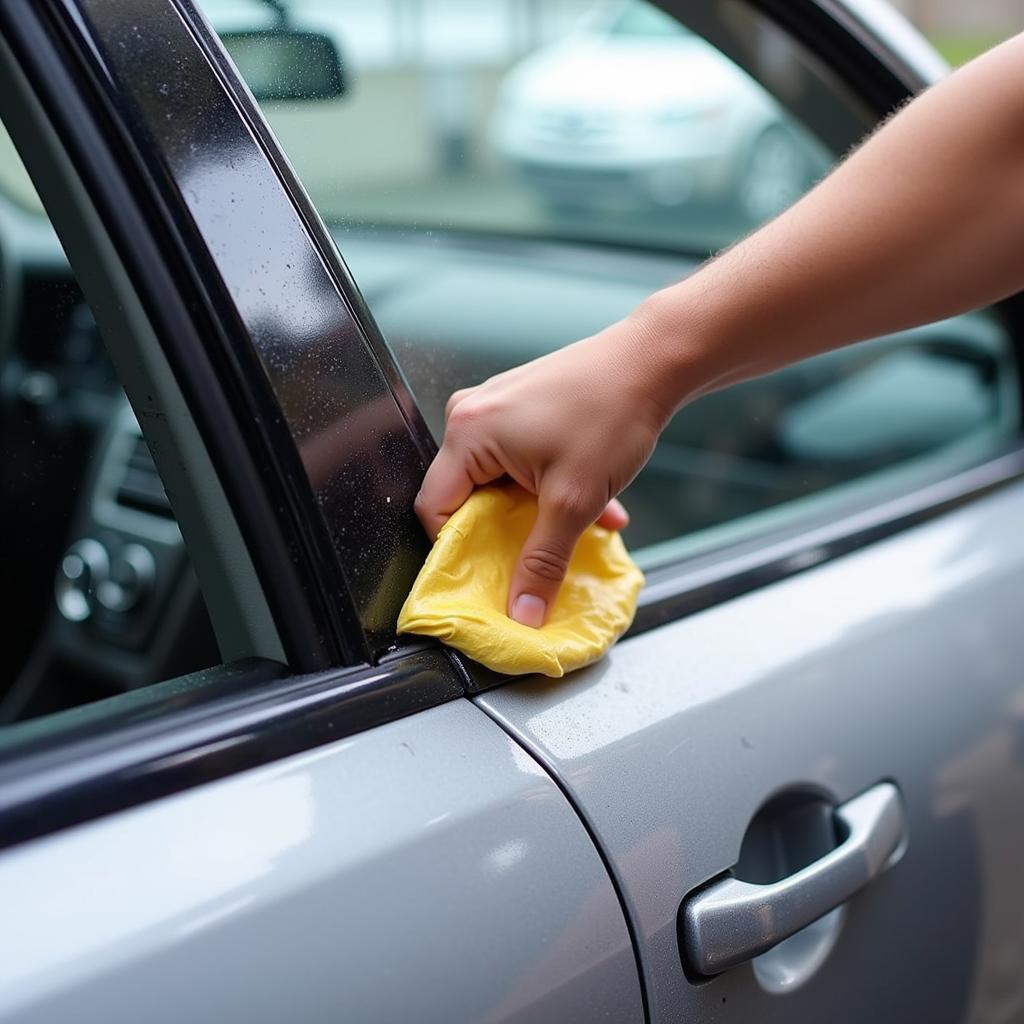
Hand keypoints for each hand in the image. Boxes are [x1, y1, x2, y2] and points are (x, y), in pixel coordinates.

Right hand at [415, 320, 669, 626]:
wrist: (653, 361)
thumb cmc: (611, 414)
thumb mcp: (574, 502)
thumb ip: (543, 563)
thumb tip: (523, 613)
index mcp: (468, 433)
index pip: (434, 508)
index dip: (457, 550)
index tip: (489, 574)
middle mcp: (472, 415)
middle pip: (466, 496)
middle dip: (504, 532)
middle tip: (535, 555)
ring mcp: (498, 407)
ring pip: (499, 481)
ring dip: (535, 512)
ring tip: (576, 525)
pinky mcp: (522, 406)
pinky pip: (519, 460)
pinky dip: (549, 487)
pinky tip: (592, 503)